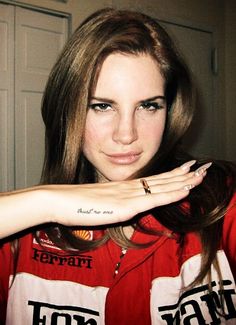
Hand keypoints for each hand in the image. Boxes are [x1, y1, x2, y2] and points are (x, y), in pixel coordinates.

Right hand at [48, 161, 210, 226]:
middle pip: (162, 180)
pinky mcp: (124, 206)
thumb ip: (115, 205)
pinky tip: (185, 190)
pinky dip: (170, 194)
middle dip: (185, 175)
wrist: (58, 200)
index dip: (173, 175)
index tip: (187, 169)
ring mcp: (128, 196)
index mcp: (124, 188)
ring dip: (184, 182)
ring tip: (202, 174)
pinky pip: (152, 200)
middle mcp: (129, 188)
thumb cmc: (75, 204)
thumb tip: (124, 209)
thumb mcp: (101, 205)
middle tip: (203, 167)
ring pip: (162, 187)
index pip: (154, 180)